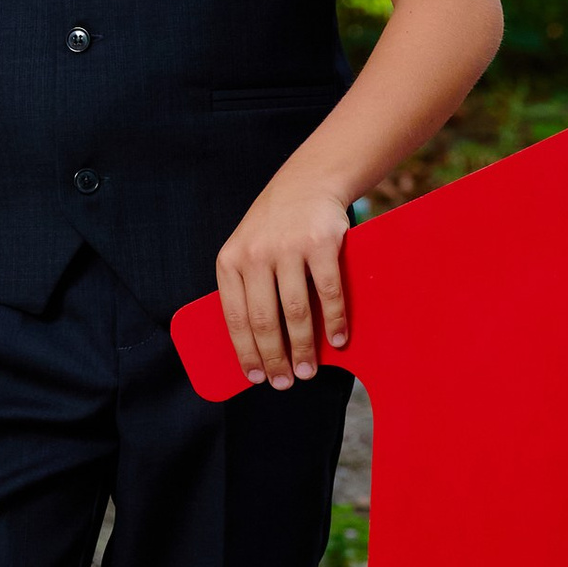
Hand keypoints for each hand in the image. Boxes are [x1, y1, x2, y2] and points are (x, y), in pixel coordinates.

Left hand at [216, 159, 351, 388]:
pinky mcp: (321, 243)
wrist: (306, 183)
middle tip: (285, 383)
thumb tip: (256, 347)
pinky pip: (328, 292)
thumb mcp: (247, 251)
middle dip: (275, 359)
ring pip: (295, 311)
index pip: (234, 317)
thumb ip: (247, 288)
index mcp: (230, 261)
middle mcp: (255, 255)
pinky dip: (334, 322)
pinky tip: (337, 340)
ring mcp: (288, 248)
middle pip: (263, 320)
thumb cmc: (274, 229)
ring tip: (309, 371)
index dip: (245, 352)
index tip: (255, 377)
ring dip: (304, 348)